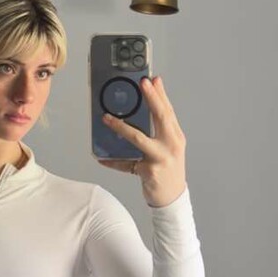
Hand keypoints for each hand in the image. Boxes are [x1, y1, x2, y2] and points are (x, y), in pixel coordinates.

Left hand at [97, 73, 186, 206]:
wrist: (172, 197)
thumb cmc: (168, 169)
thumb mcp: (168, 148)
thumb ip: (158, 130)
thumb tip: (140, 112)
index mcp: (176, 137)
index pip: (168, 111)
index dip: (161, 95)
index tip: (153, 79)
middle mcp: (171, 145)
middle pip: (161, 117)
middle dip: (152, 98)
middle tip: (142, 83)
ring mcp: (161, 158)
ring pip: (139, 138)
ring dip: (121, 127)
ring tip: (107, 118)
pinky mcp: (150, 171)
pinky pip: (127, 165)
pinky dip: (113, 162)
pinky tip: (101, 158)